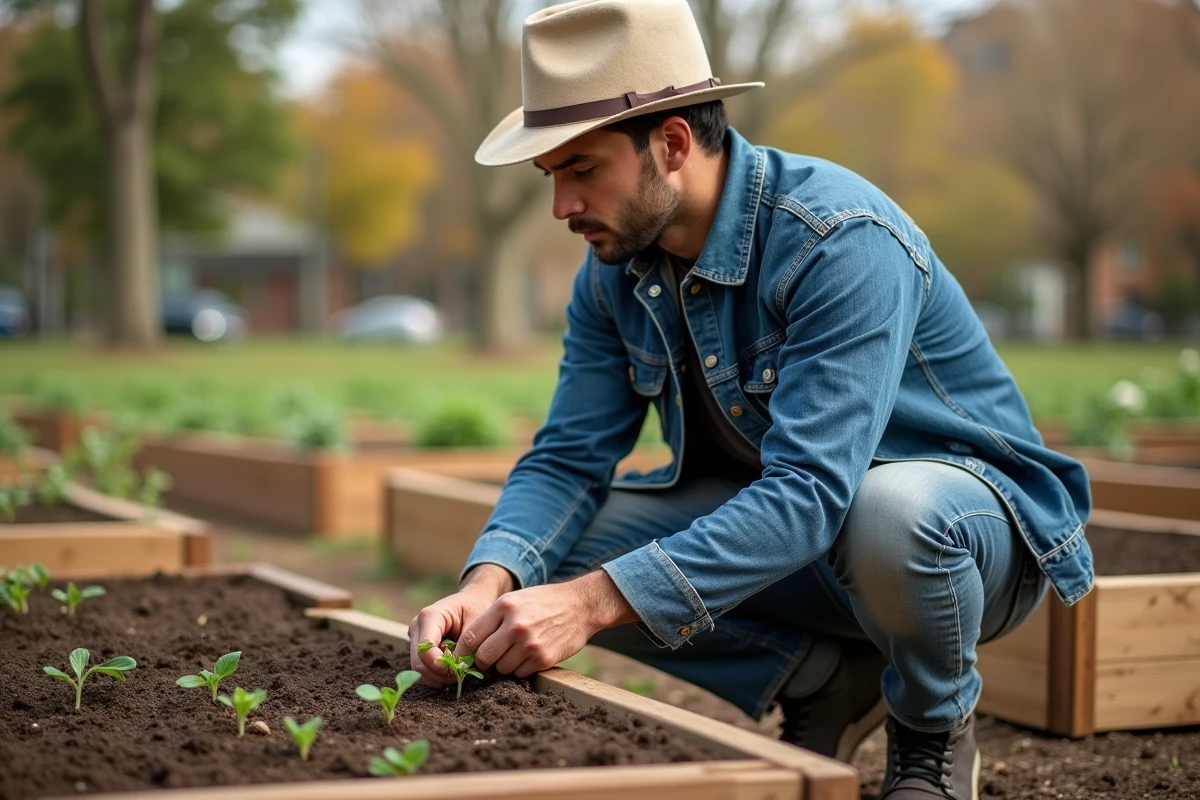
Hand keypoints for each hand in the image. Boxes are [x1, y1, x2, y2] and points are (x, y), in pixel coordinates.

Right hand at [409, 565, 513, 687]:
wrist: (471, 601)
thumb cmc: (476, 608)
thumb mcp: (478, 621)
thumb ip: (468, 642)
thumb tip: (459, 666)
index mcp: (429, 616)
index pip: (425, 649)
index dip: (439, 665)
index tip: (457, 671)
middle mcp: (417, 626)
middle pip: (418, 662)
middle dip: (439, 674)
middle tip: (459, 675)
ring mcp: (416, 637)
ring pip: (418, 668)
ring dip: (437, 677)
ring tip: (457, 673)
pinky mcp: (418, 647)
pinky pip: (423, 668)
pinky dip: (436, 675)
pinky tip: (451, 670)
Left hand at [455, 570, 635, 678]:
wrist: (581, 606)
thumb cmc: (543, 602)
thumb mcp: (515, 600)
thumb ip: (492, 619)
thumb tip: (467, 646)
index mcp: (505, 606)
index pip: (470, 637)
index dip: (463, 651)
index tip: (463, 657)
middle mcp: (516, 625)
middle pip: (483, 657)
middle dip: (482, 662)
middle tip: (488, 659)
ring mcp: (530, 643)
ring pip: (501, 668)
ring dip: (503, 665)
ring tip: (514, 652)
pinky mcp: (543, 659)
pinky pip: (519, 673)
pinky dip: (520, 669)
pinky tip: (528, 656)